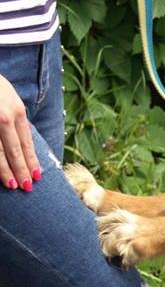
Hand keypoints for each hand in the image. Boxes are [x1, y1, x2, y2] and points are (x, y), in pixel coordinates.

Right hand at [0, 75, 40, 190]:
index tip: (37, 176)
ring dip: (5, 170)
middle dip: (21, 169)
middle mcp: (4, 117)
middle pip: (14, 149)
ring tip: (12, 184)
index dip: (32, 160)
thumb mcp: (11, 99)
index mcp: (16, 111)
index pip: (26, 142)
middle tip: (27, 187)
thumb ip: (17, 120)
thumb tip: (25, 142)